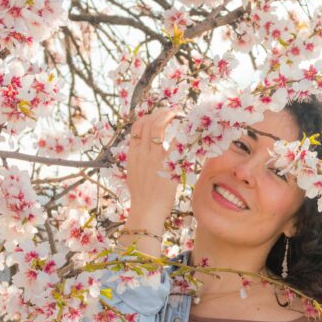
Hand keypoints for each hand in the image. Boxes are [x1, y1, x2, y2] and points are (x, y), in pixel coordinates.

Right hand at [124, 105, 183, 225]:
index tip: (156, 115)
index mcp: (132, 154)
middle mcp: (141, 151)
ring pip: (158, 125)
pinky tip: (189, 129)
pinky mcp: (166, 163)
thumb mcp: (134, 175)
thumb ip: (139, 162)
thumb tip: (145, 156)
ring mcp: (153, 156)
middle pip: (147, 121)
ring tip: (178, 113)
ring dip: (169, 115)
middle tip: (171, 111)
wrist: (145, 210)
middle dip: (160, 112)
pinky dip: (183, 132)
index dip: (147, 117)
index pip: (136, 127)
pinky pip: (176, 142)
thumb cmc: (143, 197)